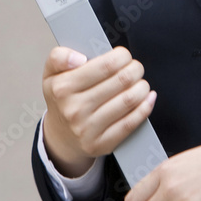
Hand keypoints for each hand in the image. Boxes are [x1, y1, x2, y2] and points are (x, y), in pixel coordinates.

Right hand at [41, 46, 156, 176]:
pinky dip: (145, 107)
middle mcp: (74, 109)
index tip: (123, 56)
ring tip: (140, 83)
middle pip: (123, 80)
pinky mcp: (101, 144)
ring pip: (130, 100)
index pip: (107, 65)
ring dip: (142, 87)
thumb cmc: (63, 98)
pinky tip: (148, 98)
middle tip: (135, 68)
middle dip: (135, 69)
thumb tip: (79, 58)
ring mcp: (87, 129)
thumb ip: (59, 57)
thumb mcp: (52, 73)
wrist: (61, 136)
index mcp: (63, 88)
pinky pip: (131, 123)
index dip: (122, 56)